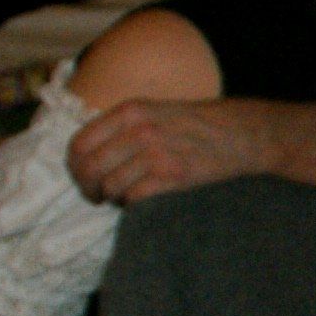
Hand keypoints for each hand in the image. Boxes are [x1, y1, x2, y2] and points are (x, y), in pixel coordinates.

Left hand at [66, 98, 275, 204]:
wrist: (241, 134)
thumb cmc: (198, 125)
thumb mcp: (155, 111)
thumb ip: (123, 127)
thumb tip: (88, 155)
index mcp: (130, 111)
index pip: (79, 143)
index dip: (74, 167)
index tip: (82, 178)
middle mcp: (138, 130)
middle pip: (89, 168)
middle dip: (88, 188)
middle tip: (96, 197)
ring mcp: (155, 153)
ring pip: (110, 186)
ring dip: (113, 198)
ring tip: (125, 198)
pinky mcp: (172, 175)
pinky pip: (134, 198)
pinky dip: (132, 205)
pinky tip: (141, 201)